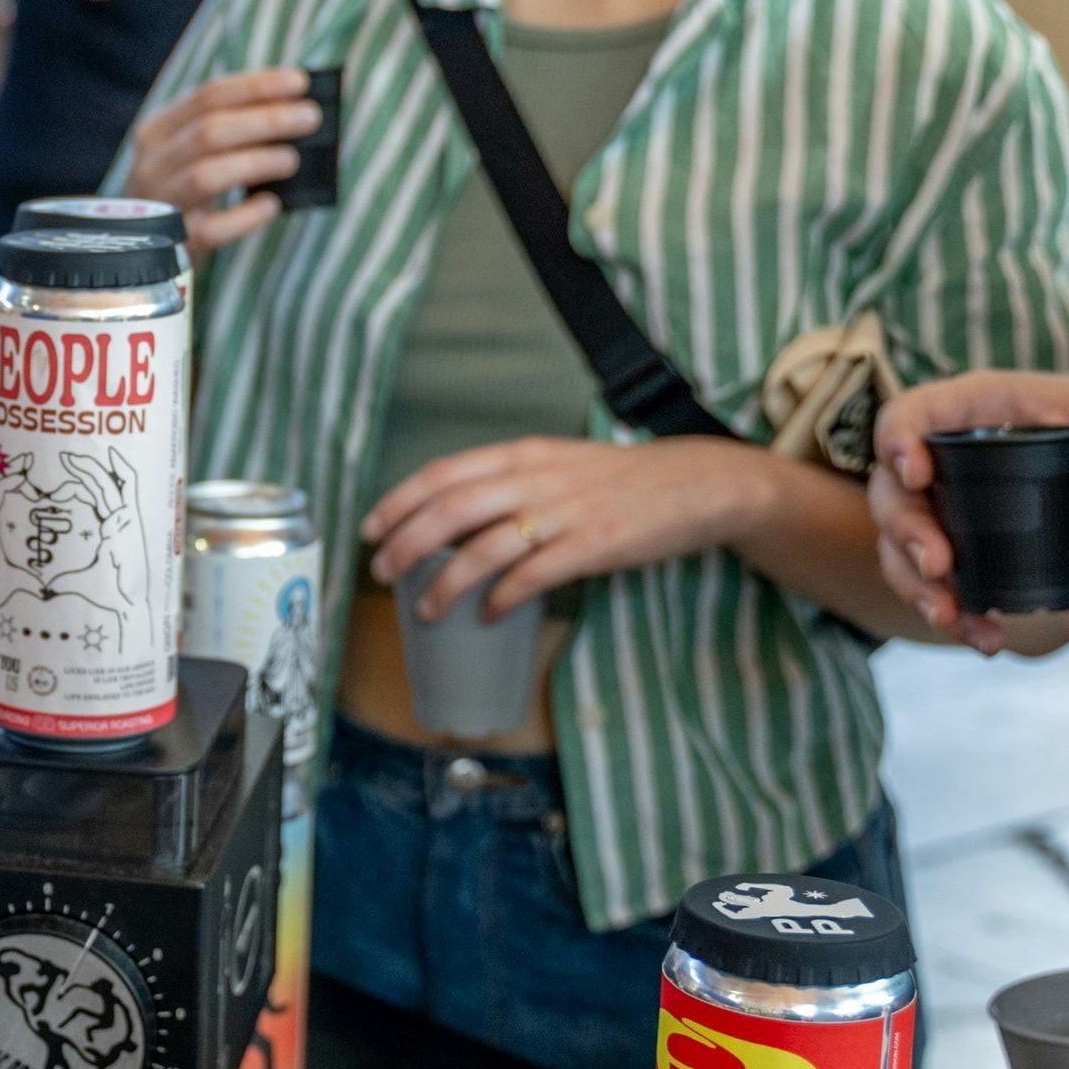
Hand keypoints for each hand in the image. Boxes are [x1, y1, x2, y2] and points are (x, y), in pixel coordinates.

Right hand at [118, 67, 322, 252]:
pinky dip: (247, 215)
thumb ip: (225, 129)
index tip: (300, 82)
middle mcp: (152, 165)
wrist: (138, 253)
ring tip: (292, 160)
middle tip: (311, 118)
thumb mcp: (185, 153)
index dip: (256, 86)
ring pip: (208, 175)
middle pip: (210, 131)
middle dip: (266, 120)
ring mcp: (160, 206)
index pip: (208, 96)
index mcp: (156, 132)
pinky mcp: (174, 246)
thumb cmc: (179, 192)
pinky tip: (272, 205)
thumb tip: (292, 110)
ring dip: (258, 162)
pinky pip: (214, 229)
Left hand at [363, 436, 780, 617]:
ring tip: (425, 609)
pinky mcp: (595, 544)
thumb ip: (510, 480)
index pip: (443, 472)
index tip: (369, 529)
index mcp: (523, 453)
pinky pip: (535, 575)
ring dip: (446, 582)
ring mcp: (566, 511)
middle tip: (381, 573)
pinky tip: (487, 615)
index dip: (399, 501)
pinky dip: (503, 597)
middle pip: (451, 508)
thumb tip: (454, 517)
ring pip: (485, 547)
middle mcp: (537, 477)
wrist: (699, 483)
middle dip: (406, 543)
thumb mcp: (558, 463)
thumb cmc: (620, 479)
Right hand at [868, 372, 1068, 648]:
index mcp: (978, 408)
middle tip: (939, 566)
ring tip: (951, 617)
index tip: (916, 476)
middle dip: (906, 533)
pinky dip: (956, 616)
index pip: (911, 414)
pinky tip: (986, 638)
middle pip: (893, 492)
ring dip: (917, 587)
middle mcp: (951, 456)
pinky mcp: (972, 549)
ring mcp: (954, 506)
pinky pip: (940, 585)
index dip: (897, 441)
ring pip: (902, 547)